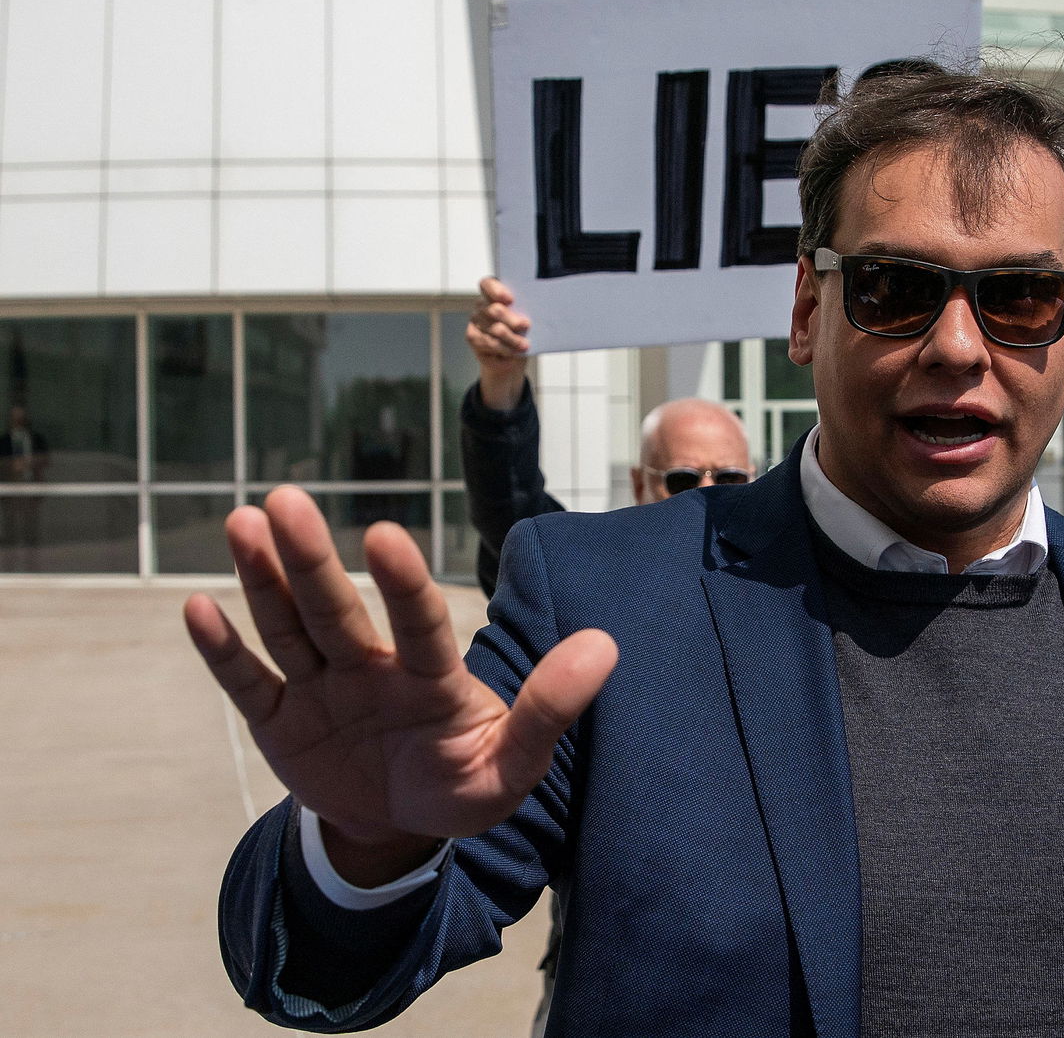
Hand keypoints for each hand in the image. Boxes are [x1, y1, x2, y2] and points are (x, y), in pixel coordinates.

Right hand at [184, 486, 614, 881]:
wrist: (404, 822)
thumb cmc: (466, 782)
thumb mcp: (512, 764)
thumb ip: (550, 709)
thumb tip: (606, 646)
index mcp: (431, 678)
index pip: (418, 622)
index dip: (402, 583)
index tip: (385, 534)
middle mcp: (372, 668)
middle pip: (338, 609)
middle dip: (312, 558)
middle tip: (286, 499)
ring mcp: (322, 690)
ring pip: (289, 628)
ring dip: (264, 580)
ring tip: (244, 523)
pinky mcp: (280, 721)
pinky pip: (249, 683)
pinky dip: (224, 650)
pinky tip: (199, 607)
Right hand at [468, 276, 531, 410]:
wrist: (511, 358)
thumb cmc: (521, 333)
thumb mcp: (528, 319)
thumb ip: (527, 310)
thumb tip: (538, 307)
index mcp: (495, 293)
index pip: (488, 284)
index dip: (497, 290)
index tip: (510, 300)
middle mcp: (482, 304)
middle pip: (494, 309)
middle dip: (512, 319)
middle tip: (525, 325)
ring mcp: (475, 320)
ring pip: (495, 328)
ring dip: (512, 338)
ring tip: (525, 344)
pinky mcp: (472, 335)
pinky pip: (489, 342)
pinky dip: (505, 348)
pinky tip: (513, 351)